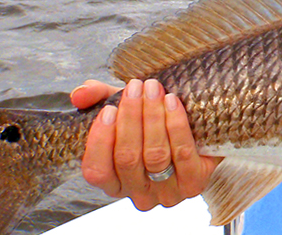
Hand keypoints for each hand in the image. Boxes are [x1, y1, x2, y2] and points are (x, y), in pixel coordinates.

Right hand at [70, 79, 221, 209]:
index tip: (108, 108)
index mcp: (114, 182)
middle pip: (128, 158)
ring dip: (153, 117)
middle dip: (131, 117)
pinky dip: (176, 125)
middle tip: (136, 87)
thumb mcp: (124, 108)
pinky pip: (182, 153)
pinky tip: (173, 103)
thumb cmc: (155, 123)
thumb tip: (80, 93)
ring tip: (154, 89)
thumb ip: (98, 98)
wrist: (202, 129)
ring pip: (155, 155)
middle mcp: (138, 194)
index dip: (100, 140)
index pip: (96, 171)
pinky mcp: (193, 184)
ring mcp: (166, 193)